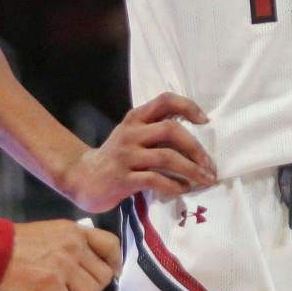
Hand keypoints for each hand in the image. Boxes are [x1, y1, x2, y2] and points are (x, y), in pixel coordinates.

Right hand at [0, 220, 121, 290]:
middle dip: (90, 289)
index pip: (111, 245)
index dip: (114, 263)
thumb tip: (86, 265)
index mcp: (74, 230)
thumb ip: (70, 245)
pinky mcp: (51, 282)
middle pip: (103, 276)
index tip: (110, 274)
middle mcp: (74, 245)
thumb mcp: (49, 234)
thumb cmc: (12, 244)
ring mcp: (64, 263)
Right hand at [60, 92, 217, 212]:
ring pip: (166, 157)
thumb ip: (155, 131)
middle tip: (209, 163)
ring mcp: (126, 156)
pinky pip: (155, 180)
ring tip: (205, 179)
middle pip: (170, 129)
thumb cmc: (116, 158)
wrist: (82, 178)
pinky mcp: (123, 179)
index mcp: (135, 118)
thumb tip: (194, 138)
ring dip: (191, 169)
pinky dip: (174, 185)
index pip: (164, 100)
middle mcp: (131, 133)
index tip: (205, 120)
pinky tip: (184, 189)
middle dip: (195, 147)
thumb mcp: (131, 136)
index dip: (187, 106)